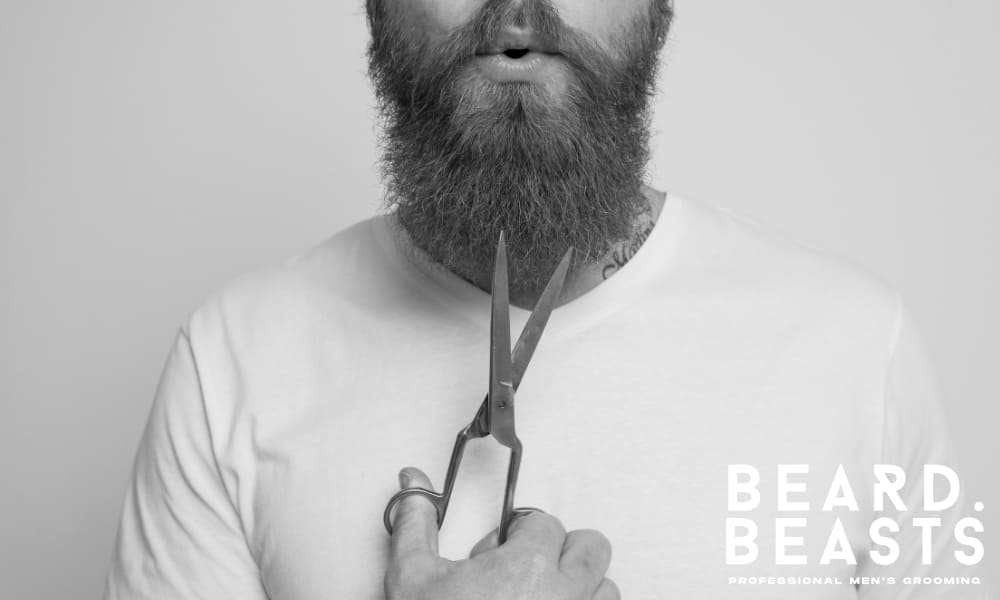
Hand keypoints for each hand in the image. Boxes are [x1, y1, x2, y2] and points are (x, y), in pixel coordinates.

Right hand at [385, 467, 618, 599]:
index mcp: (529, 566)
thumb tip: (413, 484)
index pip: (545, 522)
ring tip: (540, 597)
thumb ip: (415, 524)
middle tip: (529, 564)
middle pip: (591, 547)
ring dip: (580, 586)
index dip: (518, 532)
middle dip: (562, 550)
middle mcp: (565, 595)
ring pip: (606, 588)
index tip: (502, 548)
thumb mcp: (413, 577)